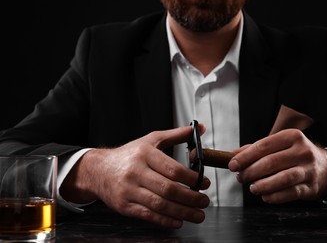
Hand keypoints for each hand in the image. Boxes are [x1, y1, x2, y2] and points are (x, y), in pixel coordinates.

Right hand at [61, 125, 209, 227]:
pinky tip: (178, 221)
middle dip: (191, 198)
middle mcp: (135, 171)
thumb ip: (176, 135)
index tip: (204, 183)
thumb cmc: (129, 155)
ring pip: (160, 204)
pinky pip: (148, 215)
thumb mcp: (151, 140)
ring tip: (198, 214)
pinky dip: (165, 220)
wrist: (98, 170)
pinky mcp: (124, 206)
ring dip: (183, 212)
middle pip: (168, 189)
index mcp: (145, 154)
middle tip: (205, 201)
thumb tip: (200, 128)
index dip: (192, 179)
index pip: (173, 169)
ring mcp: (128, 190)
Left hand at [228, 129, 326, 203]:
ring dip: (262, 185)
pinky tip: (265, 196)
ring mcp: (308, 169)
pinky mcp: (311, 187)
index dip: (245, 157)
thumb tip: (233, 155)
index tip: (232, 165)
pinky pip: (290, 193)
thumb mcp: (279, 146)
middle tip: (240, 177)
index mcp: (291, 136)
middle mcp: (302, 151)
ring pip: (282, 178)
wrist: (326, 168)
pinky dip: (275, 196)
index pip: (263, 146)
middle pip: (270, 162)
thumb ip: (256, 149)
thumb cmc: (295, 155)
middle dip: (251, 171)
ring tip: (252, 188)